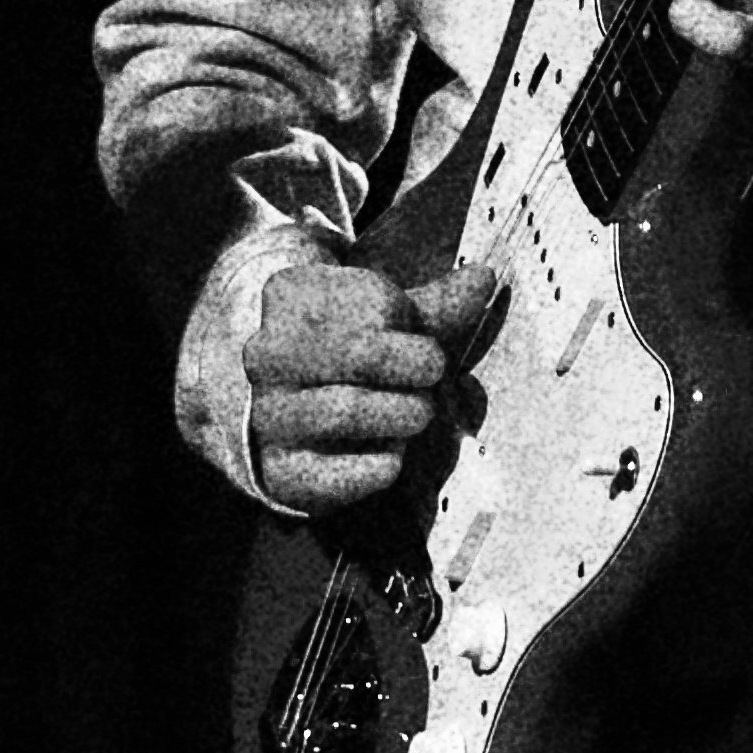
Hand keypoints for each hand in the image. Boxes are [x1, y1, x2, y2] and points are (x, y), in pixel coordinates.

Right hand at [244, 258, 495, 513]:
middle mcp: (267, 354)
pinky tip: (391, 453)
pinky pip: (336, 474)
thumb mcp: (385, 319)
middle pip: (361, 354)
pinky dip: (379, 465)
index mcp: (290, 295)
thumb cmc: (350, 353)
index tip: (414, 335)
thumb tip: (485, 278)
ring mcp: (268, 413)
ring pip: (347, 412)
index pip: (372, 301)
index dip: (409, 323)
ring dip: (402, 415)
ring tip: (416, 414)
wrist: (289, 415)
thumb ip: (435, 305)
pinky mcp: (279, 471)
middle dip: (416, 367)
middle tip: (433, 375)